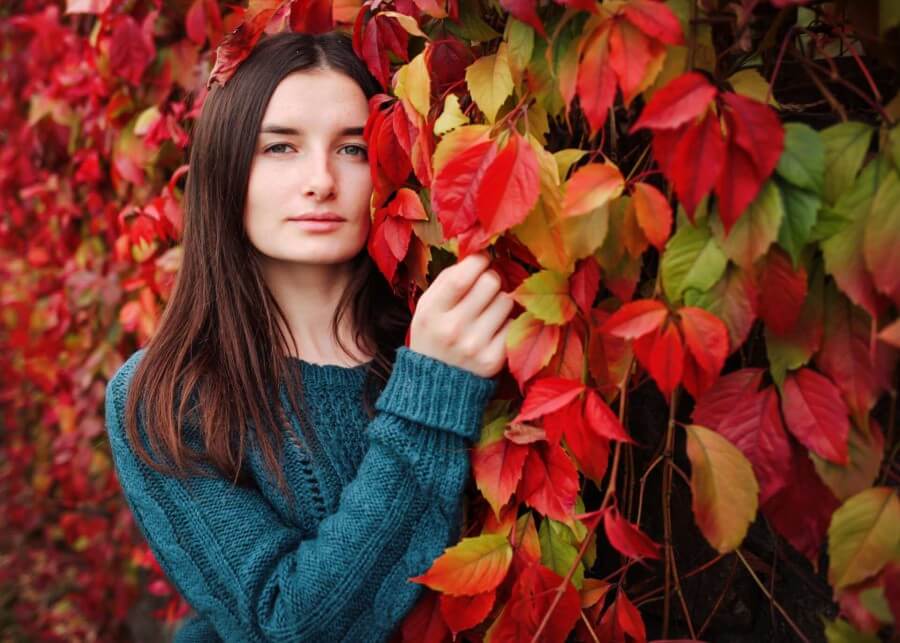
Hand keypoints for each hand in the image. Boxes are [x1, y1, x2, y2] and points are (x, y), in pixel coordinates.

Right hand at [409, 253, 514, 377]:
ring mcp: (475, 346)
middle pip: (491, 282)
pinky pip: (513, 325)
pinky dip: (506, 324)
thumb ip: (448, 280)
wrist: (438, 386)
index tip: (481, 261)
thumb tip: (480, 254)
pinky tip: (493, 331)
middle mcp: (453, 329)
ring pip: (506, 301)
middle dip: (491, 280)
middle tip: (484, 289)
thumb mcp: (427, 308)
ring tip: (486, 313)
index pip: (463, 275)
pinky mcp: (493, 360)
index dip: (478, 261)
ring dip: (500, 302)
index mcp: (431, 312)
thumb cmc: (434, 337)